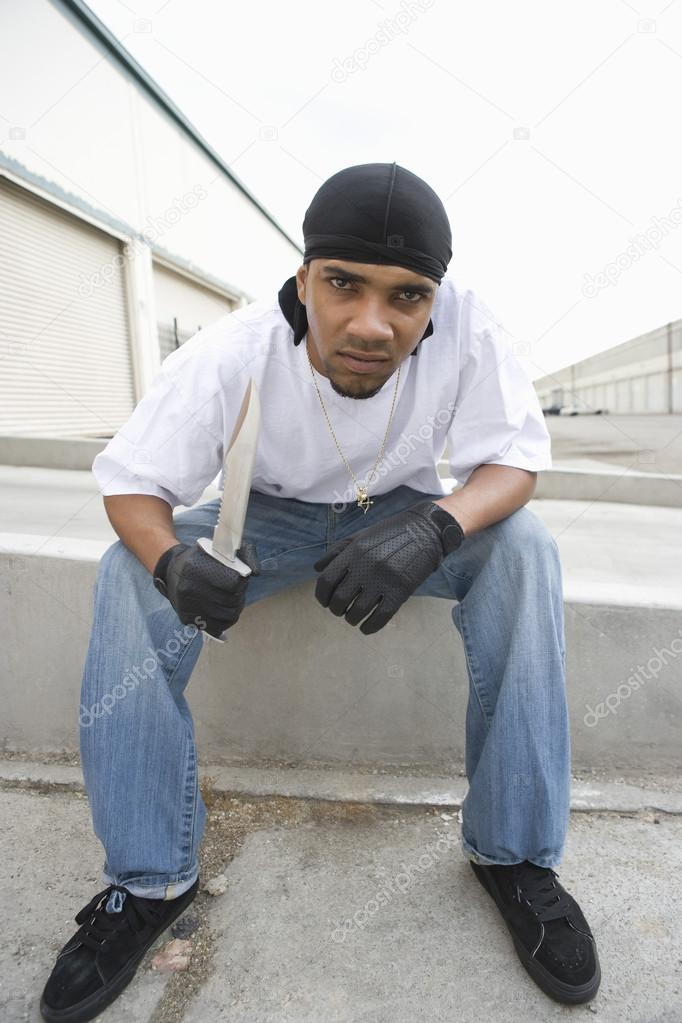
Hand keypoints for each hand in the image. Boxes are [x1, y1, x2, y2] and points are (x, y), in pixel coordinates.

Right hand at [153, 541, 259, 637]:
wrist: (171, 571)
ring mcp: (187, 606)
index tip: (240, 577)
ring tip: (232, 599)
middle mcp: (189, 588)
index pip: (233, 582)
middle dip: (240, 594)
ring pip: (227, 616)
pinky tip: (224, 610)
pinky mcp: (187, 619)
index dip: (242, 581)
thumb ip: (244, 554)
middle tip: (237, 589)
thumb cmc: (201, 559)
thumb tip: (255, 572)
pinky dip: (225, 620)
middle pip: (231, 600)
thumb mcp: (221, 548)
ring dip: (235, 608)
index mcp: (196, 567)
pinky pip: (217, 627)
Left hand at [313, 500, 463, 634]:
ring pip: (358, 611)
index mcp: (354, 551)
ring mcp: (384, 580)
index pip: (326, 581)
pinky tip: (366, 627)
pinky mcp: (401, 591)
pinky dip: (369, 627)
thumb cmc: (390, 533)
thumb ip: (337, 551)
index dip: (321, 596)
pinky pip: (380, 617)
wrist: (426, 530)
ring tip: (352, 618)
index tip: (325, 601)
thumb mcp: (361, 536)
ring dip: (351, 619)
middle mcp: (366, 566)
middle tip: (340, 611)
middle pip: (340, 599)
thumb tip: (316, 569)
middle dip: (336, 610)